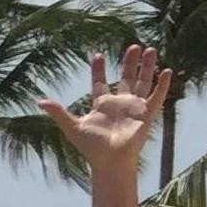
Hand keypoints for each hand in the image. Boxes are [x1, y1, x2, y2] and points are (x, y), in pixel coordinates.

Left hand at [43, 45, 168, 171]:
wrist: (110, 161)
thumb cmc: (91, 147)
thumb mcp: (72, 127)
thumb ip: (59, 113)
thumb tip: (40, 101)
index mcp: (102, 105)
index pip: (100, 83)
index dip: (99, 70)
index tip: (98, 55)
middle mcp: (119, 103)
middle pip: (126, 78)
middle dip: (129, 63)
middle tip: (133, 46)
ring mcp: (134, 107)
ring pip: (143, 82)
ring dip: (147, 67)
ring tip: (150, 49)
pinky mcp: (147, 113)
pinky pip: (157, 96)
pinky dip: (162, 84)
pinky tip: (167, 70)